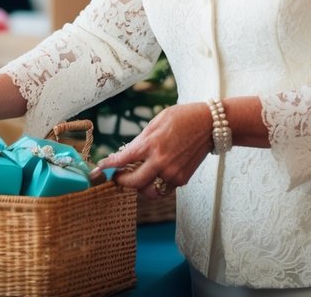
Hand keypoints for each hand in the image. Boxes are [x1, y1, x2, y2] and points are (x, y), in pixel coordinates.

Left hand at [92, 102, 212, 197]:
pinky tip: (153, 175)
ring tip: (136, 178)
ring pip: (148, 191)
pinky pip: (163, 190)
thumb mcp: (156, 123)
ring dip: (139, 187)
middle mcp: (161, 162)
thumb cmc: (182, 118)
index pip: (122, 160)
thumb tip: (125, 154)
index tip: (101, 167)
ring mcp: (172, 173)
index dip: (108, 165)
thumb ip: (140, 141)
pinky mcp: (182, 179)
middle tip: (117, 176)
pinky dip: (155, 186)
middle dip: (121, 181)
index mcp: (151, 145)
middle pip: (133, 183)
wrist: (209, 125)